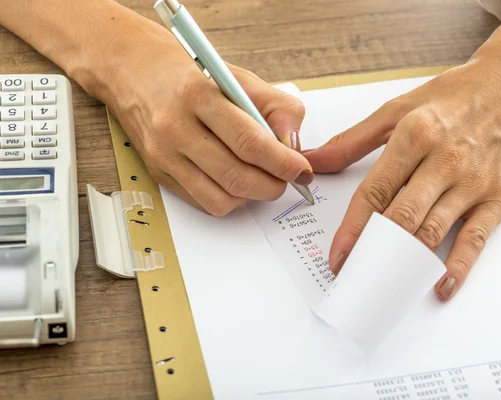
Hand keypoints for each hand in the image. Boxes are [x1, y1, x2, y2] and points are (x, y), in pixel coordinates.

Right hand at [92, 16, 312, 214]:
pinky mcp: (158, 174)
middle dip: (273, 185)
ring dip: (252, 196)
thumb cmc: (188, 73)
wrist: (131, 71)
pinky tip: (237, 181)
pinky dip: (230, 199)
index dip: (283, 162)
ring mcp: (163, 155)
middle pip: (236, 176)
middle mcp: (175, 128)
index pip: (250, 142)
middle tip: (288, 179)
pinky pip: (204, 202)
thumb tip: (292, 146)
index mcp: (198, 96)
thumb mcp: (238, 77)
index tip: (302, 169)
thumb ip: (275, 107)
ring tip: (263, 179)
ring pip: (221, 198)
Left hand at [304, 40, 500, 299]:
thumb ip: (352, 140)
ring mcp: (473, 182)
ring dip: (406, 263)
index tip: (338, 256)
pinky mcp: (498, 198)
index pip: (374, 193)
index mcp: (414, 136)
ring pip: (432, 233)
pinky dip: (457, 267)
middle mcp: (445, 161)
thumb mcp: (397, 109)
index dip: (351, 229)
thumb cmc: (454, 97)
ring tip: (385, 284)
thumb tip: (314, 160)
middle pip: (401, 218)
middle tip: (356, 276)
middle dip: (374, 252)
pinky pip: (475, 239)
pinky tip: (440, 285)